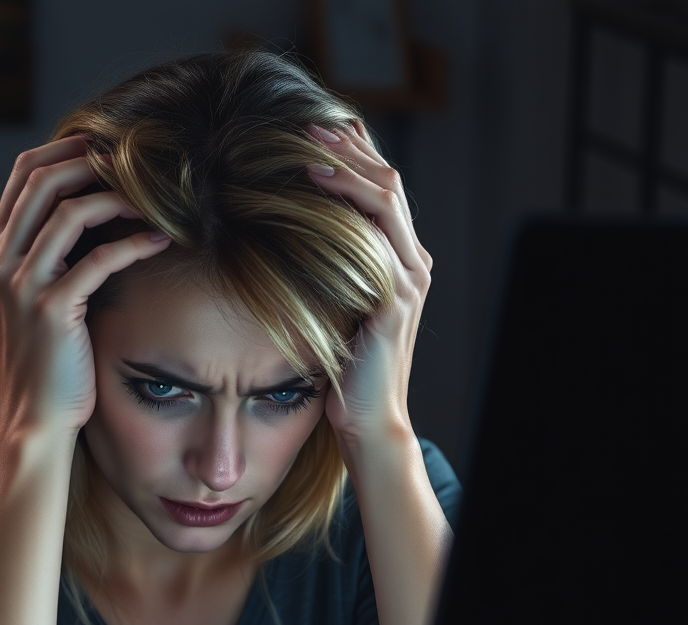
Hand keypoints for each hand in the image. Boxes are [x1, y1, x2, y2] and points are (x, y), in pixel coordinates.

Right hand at [0, 136, 171, 437]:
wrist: (35, 415)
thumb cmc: (49, 357)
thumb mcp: (37, 296)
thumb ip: (50, 253)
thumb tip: (94, 209)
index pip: (26, 173)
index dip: (69, 148)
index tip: (112, 145)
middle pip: (43, 179)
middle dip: (94, 159)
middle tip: (139, 160)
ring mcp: (21, 284)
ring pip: (69, 212)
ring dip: (119, 197)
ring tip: (157, 198)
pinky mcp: (51, 310)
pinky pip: (97, 260)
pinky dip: (133, 244)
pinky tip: (161, 241)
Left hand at [306, 122, 432, 447]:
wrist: (366, 419)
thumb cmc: (345, 369)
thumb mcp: (338, 307)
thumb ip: (333, 271)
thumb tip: (292, 237)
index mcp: (401, 262)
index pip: (384, 192)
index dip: (356, 156)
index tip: (315, 132)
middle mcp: (412, 264)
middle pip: (389, 183)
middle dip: (350, 148)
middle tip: (308, 124)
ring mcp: (408, 280)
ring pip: (386, 201)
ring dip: (348, 167)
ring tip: (310, 146)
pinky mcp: (394, 301)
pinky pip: (375, 240)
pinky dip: (347, 209)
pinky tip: (316, 193)